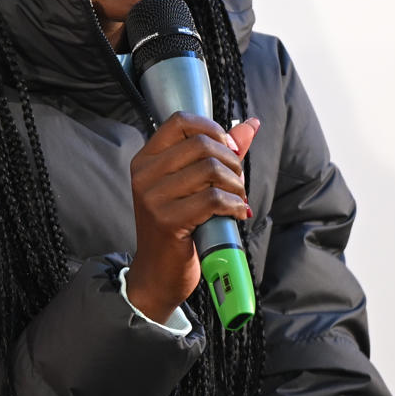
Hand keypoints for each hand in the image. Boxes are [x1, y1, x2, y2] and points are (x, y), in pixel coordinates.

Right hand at [123, 114, 260, 325]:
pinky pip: (213, 199)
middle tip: (237, 183)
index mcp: (146, 159)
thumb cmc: (179, 227)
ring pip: (210, 169)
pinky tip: (237, 214)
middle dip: (231, 161)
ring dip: (236, 185)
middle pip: (201, 144)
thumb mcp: (194, 186)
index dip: (213, 129)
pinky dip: (235, 205)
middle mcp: (144, 174)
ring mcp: (152, 198)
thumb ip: (219, 153)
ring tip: (237, 200)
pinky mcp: (166, 220)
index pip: (180, 121)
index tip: (229, 150)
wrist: (159, 274)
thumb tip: (250, 125)